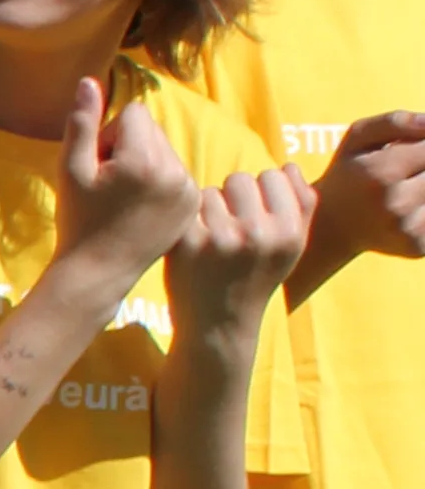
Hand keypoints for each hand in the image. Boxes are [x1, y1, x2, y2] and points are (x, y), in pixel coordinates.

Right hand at [53, 79, 208, 286]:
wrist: (98, 271)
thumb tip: (89, 80)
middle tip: (109, 186)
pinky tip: (141, 209)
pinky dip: (159, 183)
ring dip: (144, 165)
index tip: (100, 168)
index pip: (134, 114)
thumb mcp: (70, 169)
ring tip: (124, 200)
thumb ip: (81, 123)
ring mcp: (188, 189)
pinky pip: (176, 173)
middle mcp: (175, 171)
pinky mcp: (193, 204)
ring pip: (165, 151)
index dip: (108, 136)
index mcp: (145, 159)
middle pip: (152, 131)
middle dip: (128, 148)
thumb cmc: (78, 220)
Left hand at [171, 163, 313, 335]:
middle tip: (232, 225)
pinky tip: (195, 241)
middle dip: (234, 197)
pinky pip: (188, 206)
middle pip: (240, 178)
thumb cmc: (257, 278)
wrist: (219, 323)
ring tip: (214, 237)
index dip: (263, 191)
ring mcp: (220, 238)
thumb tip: (290, 165)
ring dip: (210, 208)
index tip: (258, 213)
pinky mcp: (186, 243)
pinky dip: (190, 220)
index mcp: (290, 232)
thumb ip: (302, 205)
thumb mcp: (293, 247)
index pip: (275, 174)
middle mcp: (258, 234)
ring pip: (211, 191)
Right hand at [310, 111, 424, 269]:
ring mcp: (407, 229)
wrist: (329, 227)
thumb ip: (396, 122)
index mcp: (381, 172)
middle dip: (424, 169)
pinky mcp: (418, 246)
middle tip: (404, 173)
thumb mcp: (358, 138)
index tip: (409, 152)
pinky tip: (409, 209)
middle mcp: (396, 203)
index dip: (422, 147)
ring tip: (406, 189)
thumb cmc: (349, 173)